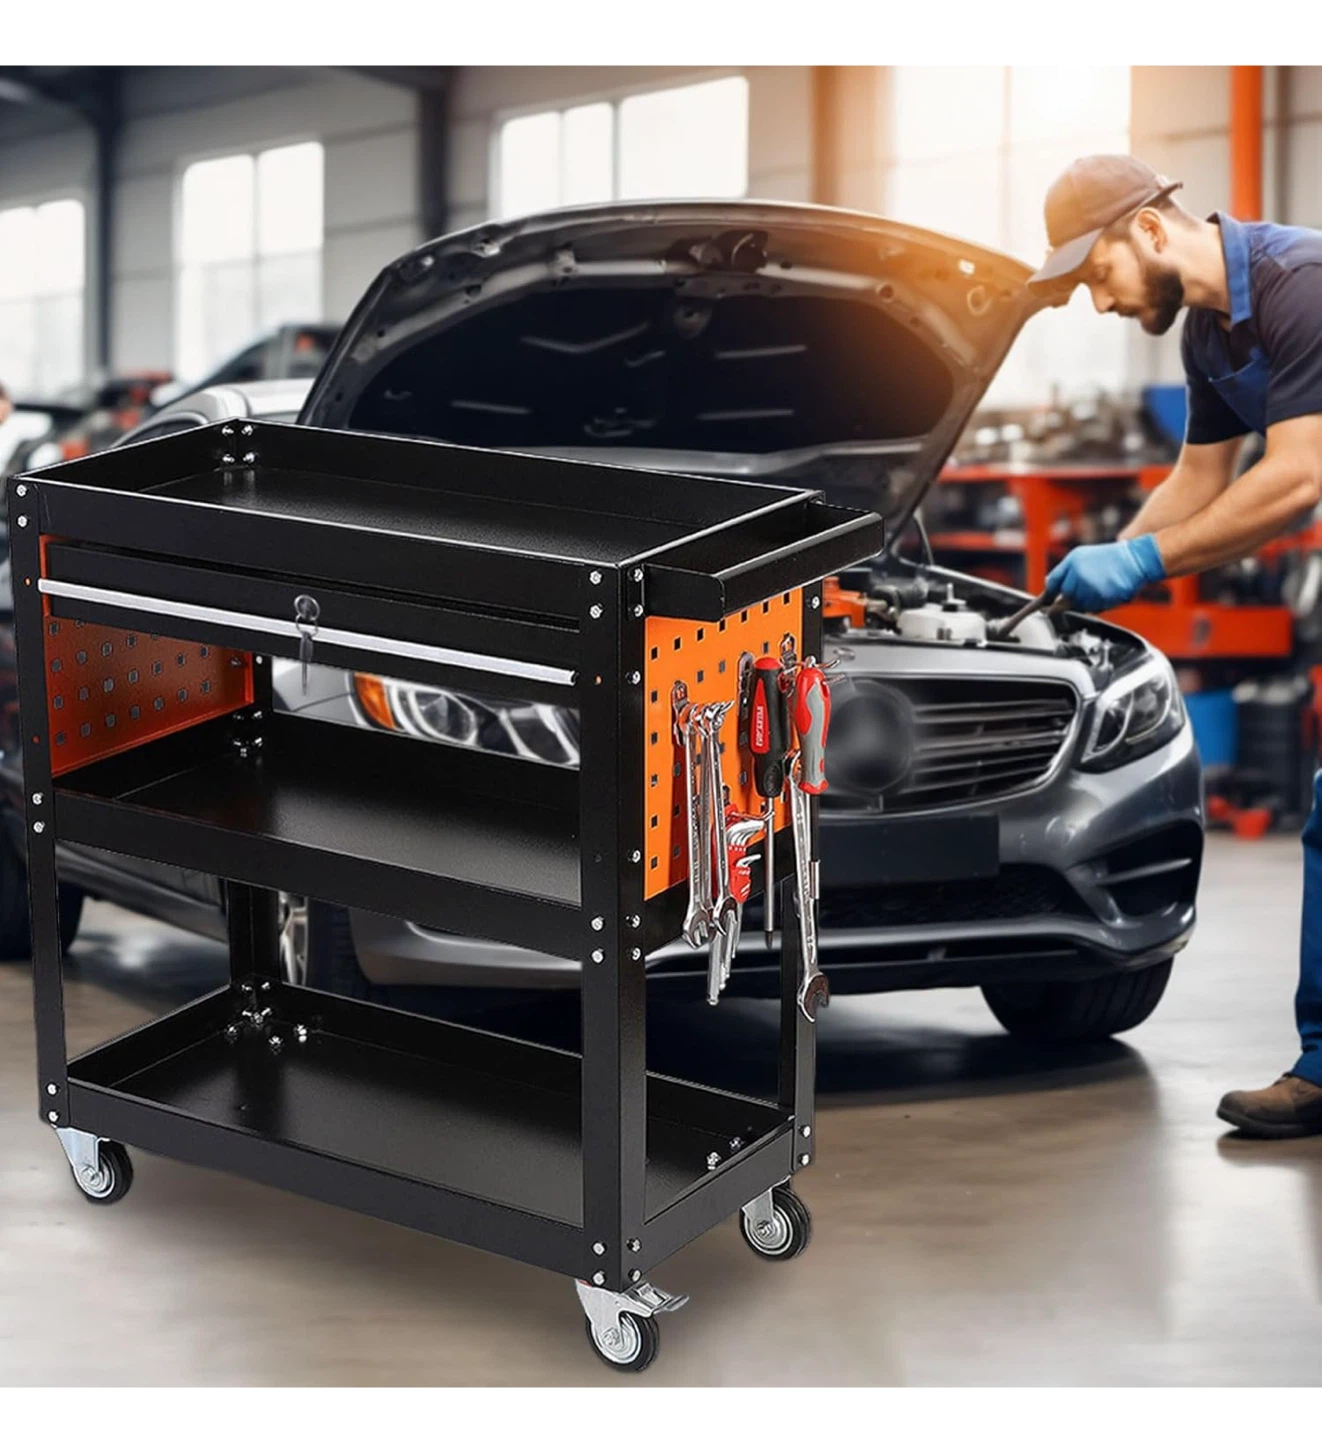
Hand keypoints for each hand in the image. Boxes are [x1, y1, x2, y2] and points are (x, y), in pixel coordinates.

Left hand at [1044, 534, 1165, 611]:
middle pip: (1064, 598)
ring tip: (1099, 588)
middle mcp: (1078, 574)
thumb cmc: (1110, 559)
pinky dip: (1097, 606)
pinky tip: (1106, 593)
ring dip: (1085, 603)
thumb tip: (1048, 585)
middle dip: (1070, 599)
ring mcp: (1089, 587)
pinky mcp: (1101, 598)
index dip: (1048, 595)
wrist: (1136, 560)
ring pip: (1078, 606)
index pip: (1053, 583)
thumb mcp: (1083, 556)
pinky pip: (1093, 610)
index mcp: (1072, 561)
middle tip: (1085, 591)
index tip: (1043, 605)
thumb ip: (1065, 571)